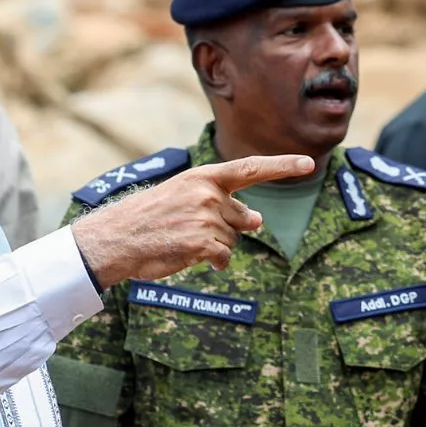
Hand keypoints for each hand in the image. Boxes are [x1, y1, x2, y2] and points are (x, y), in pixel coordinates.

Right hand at [71, 154, 314, 288]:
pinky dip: (211, 261)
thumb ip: (223, 204)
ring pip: (233, 239)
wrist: (117, 237)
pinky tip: (187, 254)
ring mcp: (205, 217)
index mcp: (203, 176)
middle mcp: (208, 193)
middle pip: (242, 217)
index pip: (250, 168)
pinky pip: (224, 257)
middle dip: (225, 227)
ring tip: (182, 240)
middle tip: (189, 228)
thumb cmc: (150, 218)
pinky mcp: (203, 242)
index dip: (282, 166)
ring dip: (214, 246)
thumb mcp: (185, 199)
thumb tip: (259, 219)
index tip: (308, 164)